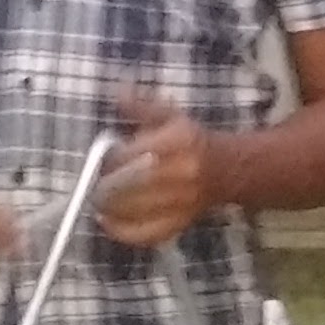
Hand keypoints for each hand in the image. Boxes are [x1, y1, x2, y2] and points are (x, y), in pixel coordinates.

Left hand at [98, 90, 213, 246]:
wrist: (231, 169)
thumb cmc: (193, 141)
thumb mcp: (170, 116)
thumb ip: (141, 106)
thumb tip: (118, 90)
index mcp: (177, 142)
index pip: (130, 156)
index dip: (107, 161)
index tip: (99, 161)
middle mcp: (181, 173)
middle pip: (128, 185)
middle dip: (104, 186)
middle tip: (93, 184)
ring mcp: (182, 202)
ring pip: (133, 211)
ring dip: (108, 207)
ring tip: (97, 201)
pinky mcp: (181, 223)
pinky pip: (147, 234)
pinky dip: (123, 232)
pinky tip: (107, 222)